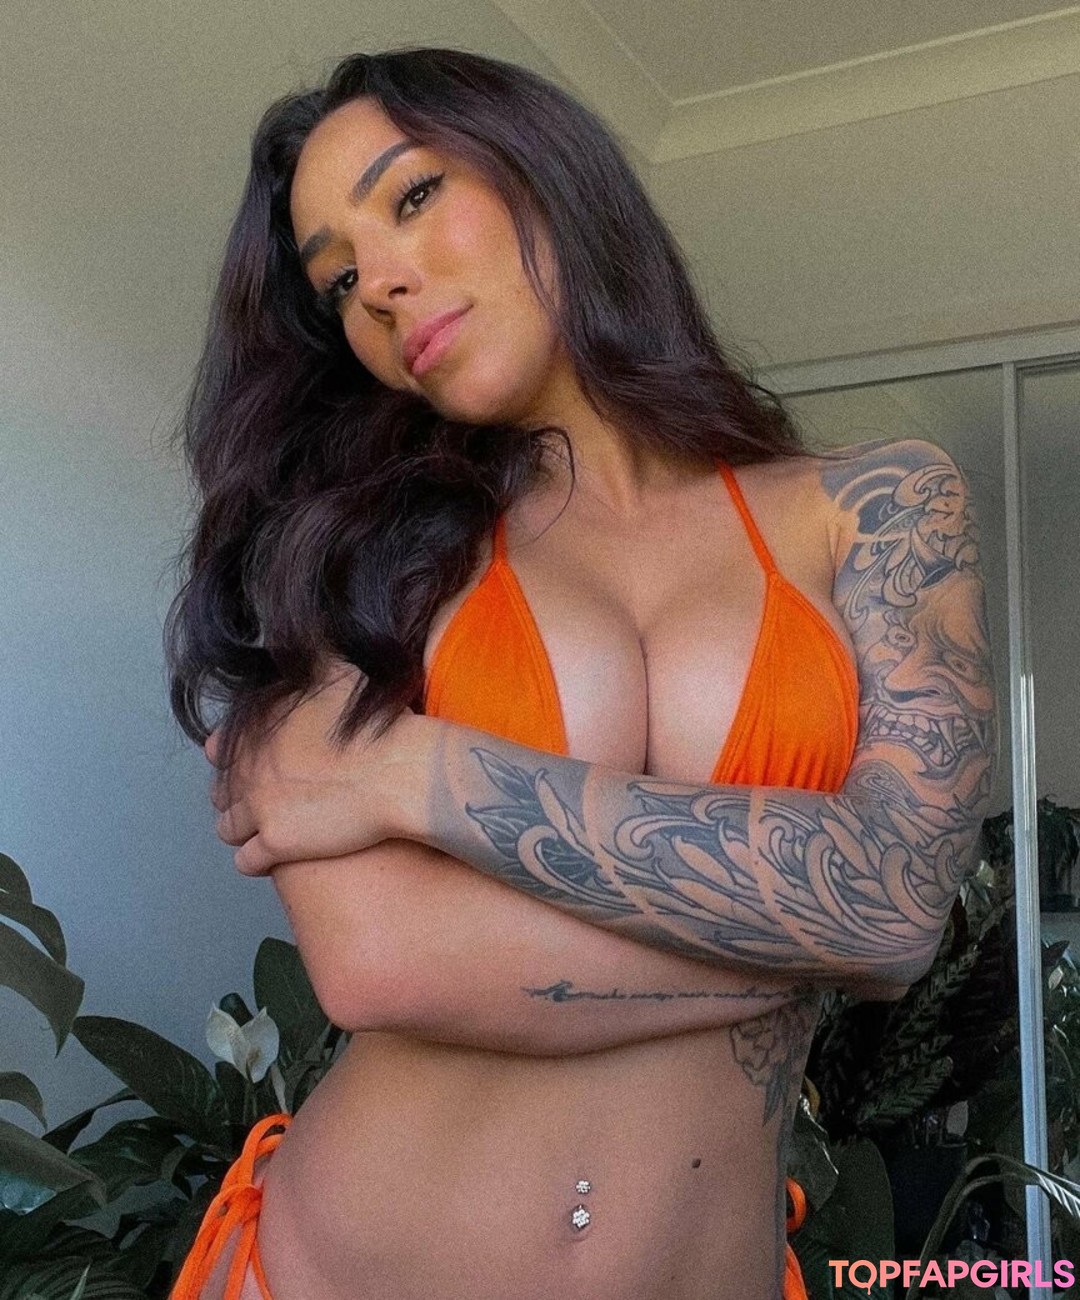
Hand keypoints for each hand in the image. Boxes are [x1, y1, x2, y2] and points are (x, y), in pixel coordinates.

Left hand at [206, 666, 422, 875]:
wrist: (402, 772)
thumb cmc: (378, 724)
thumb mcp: (338, 670)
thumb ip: (309, 654)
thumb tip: (298, 633)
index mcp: (259, 727)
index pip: (221, 748)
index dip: (234, 760)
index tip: (253, 768)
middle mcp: (250, 765)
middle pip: (222, 791)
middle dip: (238, 798)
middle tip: (267, 802)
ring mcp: (259, 805)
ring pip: (227, 828)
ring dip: (244, 832)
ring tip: (270, 831)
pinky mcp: (275, 842)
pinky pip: (246, 861)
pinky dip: (258, 860)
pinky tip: (278, 855)